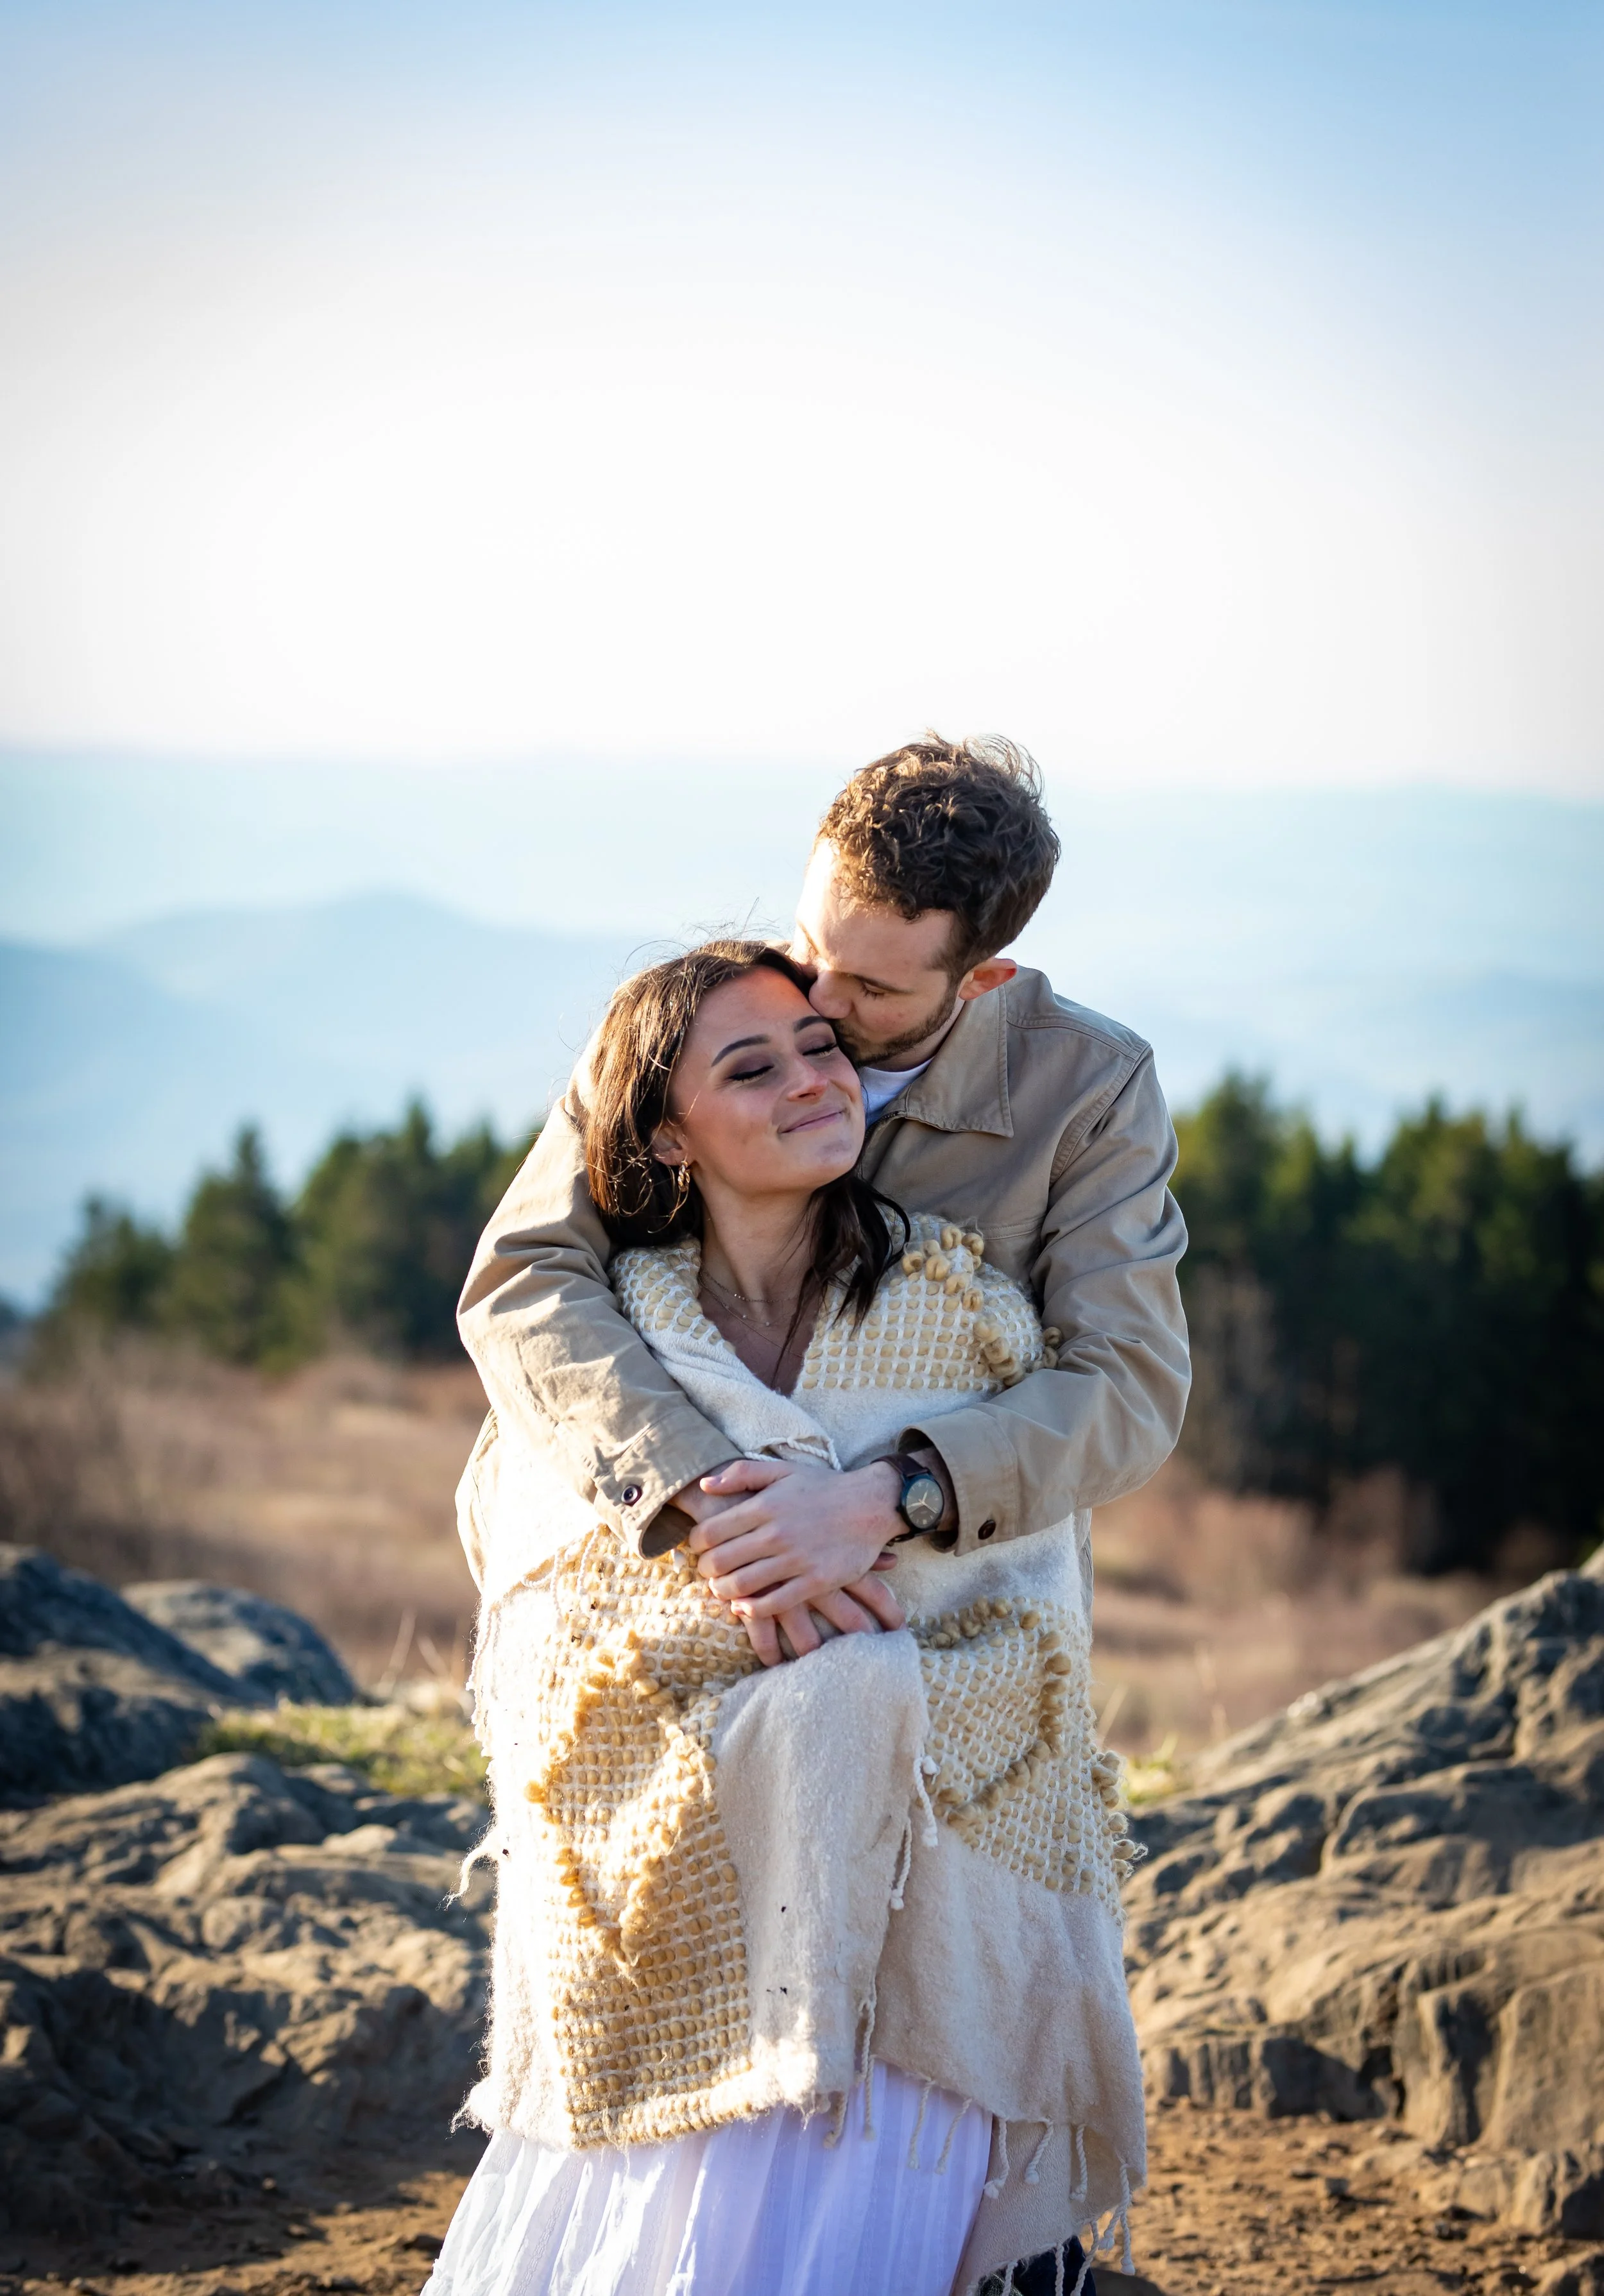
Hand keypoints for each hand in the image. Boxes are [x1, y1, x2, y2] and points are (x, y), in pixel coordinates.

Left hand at [686, 1459, 906, 1656]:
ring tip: (722, 1589)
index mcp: (765, 1505)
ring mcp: (797, 1559)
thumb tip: (704, 1485)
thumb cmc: (824, 1486)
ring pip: (743, 1585)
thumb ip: (742, 1473)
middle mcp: (777, 1533)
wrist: (873, 1503)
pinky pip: (774, 1604)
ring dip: (723, 1592)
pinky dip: (752, 1610)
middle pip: (722, 1562)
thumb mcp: (783, 1470)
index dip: (696, 1544)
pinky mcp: (816, 1581)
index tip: (698, 1548)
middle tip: (707, 1572)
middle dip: (706, 1571)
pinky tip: (744, 1607)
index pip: (711, 1531)